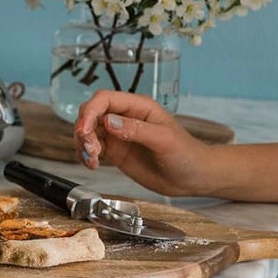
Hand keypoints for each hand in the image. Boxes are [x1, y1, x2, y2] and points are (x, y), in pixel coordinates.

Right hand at [74, 90, 211, 195]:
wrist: (193, 177)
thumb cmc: (187, 154)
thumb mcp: (164, 140)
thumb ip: (137, 130)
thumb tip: (109, 122)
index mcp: (138, 106)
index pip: (105, 99)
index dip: (90, 111)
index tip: (84, 129)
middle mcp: (125, 117)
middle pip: (92, 113)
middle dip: (84, 129)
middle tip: (90, 149)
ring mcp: (119, 134)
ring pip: (88, 131)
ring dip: (83, 144)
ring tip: (92, 160)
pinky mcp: (116, 151)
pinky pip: (92, 148)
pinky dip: (86, 155)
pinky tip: (92, 164)